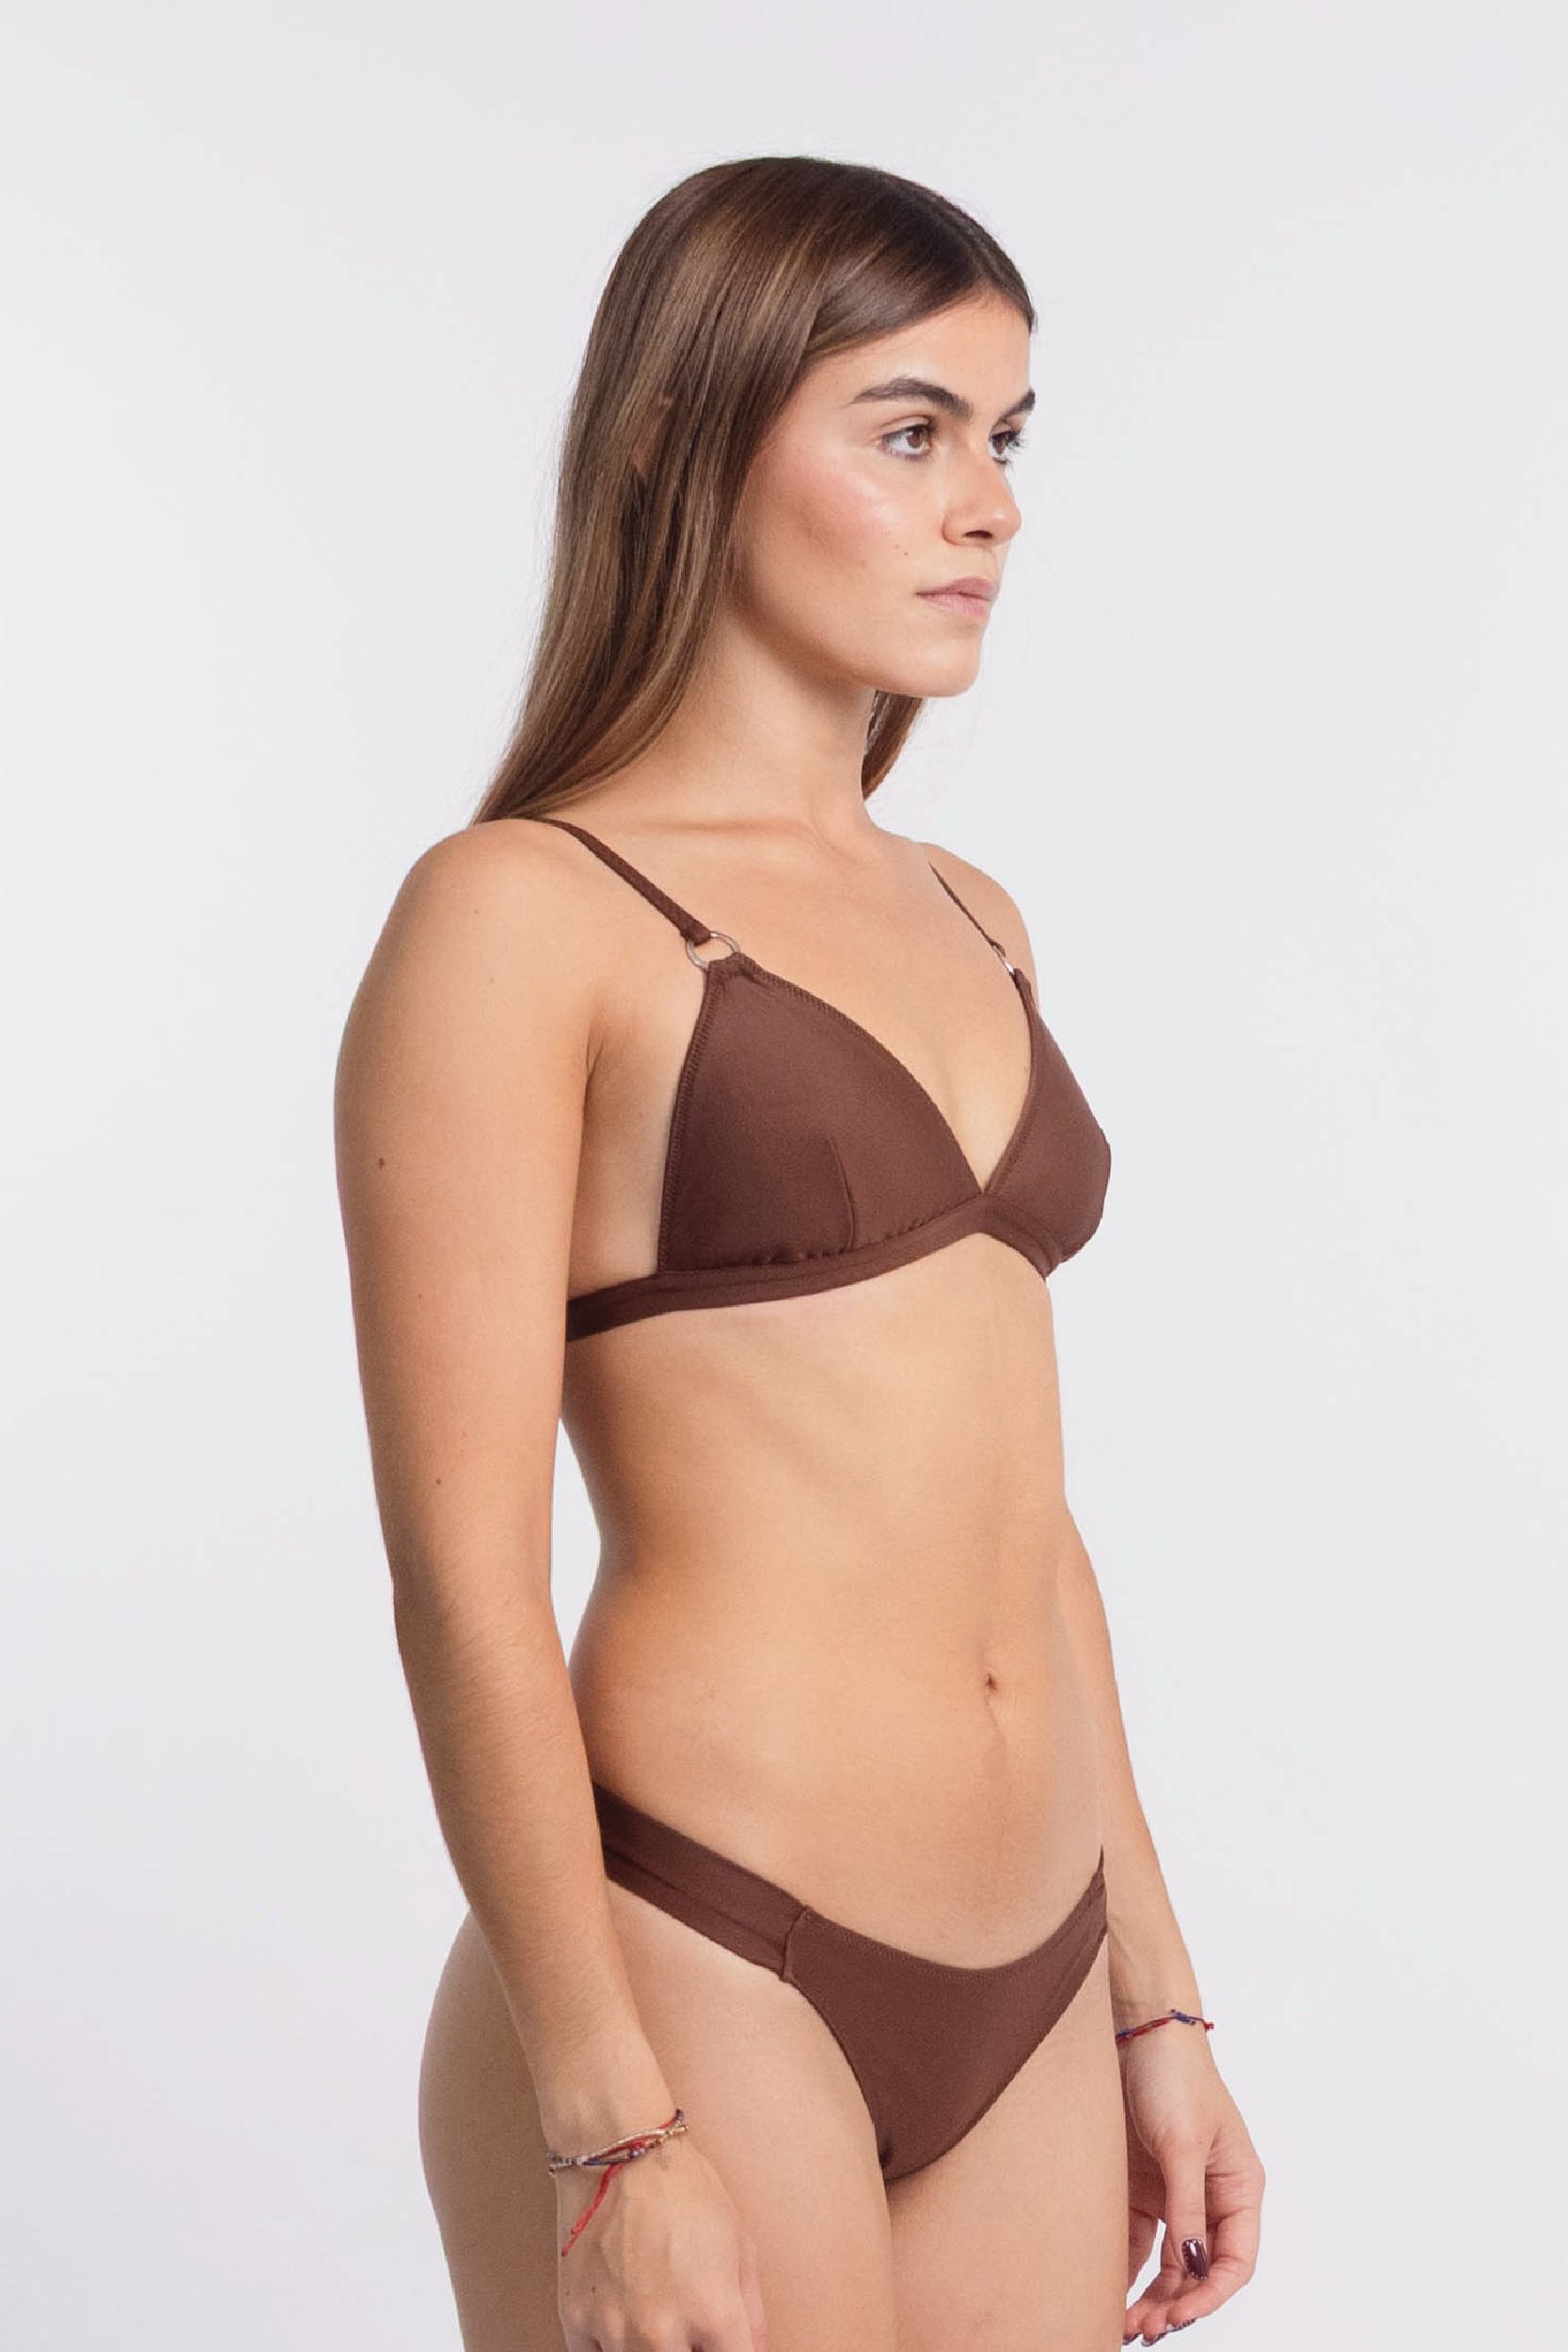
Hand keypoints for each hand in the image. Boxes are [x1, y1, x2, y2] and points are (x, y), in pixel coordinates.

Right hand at [555, 2132, 767, 2350]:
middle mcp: (664, 2332)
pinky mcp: (576, 2321)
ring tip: (656, 2315)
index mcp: (714, 2313)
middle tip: (688, 2329)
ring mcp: (616, 2330)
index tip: (721, 2344)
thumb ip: (752, 2314)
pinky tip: (622, 2319)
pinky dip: (610, 2348)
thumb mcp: (739, 2244)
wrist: (623, 2154)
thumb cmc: (685, 2190)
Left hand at [1118, 2023, 1263, 2343]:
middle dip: (1175, 2303)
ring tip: (1126, 2324)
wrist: (1134, 2027)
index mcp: (1239, 2187)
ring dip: (1151, 2294)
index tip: (1179, 2316)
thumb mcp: (1183, 2143)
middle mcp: (1210, 2196)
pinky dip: (1126, 2268)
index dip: (1210, 2295)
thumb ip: (1186, 2208)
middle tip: (1143, 2328)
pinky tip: (1108, 2290)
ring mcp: (1174, 2192)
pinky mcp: (1140, 2185)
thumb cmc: (1174, 2075)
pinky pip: (1138, 2239)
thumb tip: (1192, 2267)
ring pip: (1167, 2263)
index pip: (1235, 2260)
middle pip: (1199, 2269)